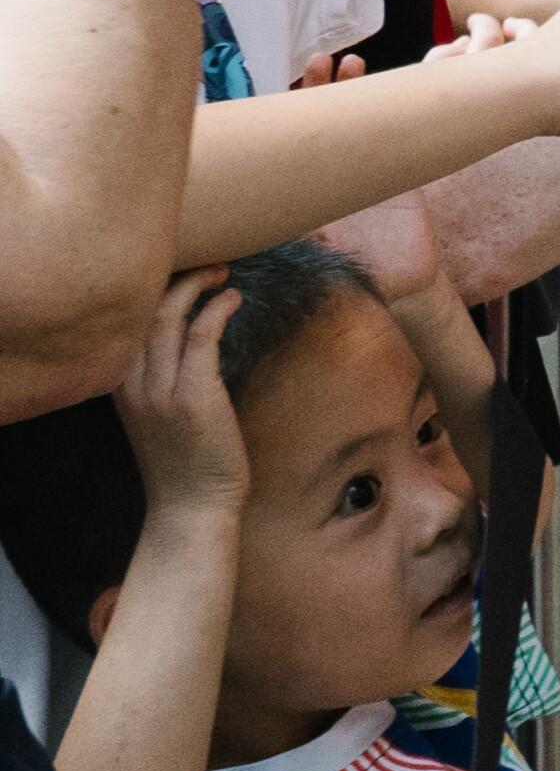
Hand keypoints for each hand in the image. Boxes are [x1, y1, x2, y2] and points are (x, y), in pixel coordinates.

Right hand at [118, 265, 247, 520]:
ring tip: (222, 272)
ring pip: (168, 318)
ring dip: (195, 287)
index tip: (173, 272)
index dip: (146, 292)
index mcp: (117, 386)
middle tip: (206, 264)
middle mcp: (131, 385)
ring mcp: (160, 391)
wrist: (192, 506)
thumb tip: (187, 337)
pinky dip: (216, 310)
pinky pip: (200, 338)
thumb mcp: (156, 413)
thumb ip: (159, 378)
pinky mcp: (193, 397)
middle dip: (173, 279)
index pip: (122, 324)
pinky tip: (232, 299)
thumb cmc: (185, 459)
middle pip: (141, 313)